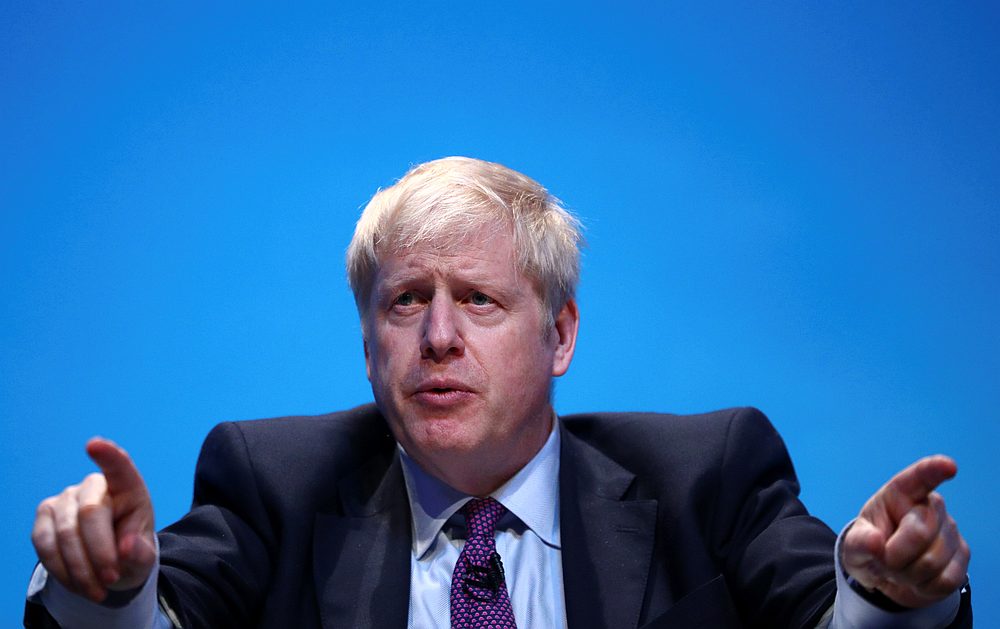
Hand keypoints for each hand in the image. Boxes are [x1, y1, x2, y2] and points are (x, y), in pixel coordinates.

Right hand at [31, 438, 155, 602]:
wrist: (108, 563)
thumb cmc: (130, 550)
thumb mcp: (144, 555)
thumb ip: (141, 551)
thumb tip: (128, 548)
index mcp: (128, 487)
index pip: (120, 467)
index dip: (108, 456)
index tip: (95, 444)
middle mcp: (94, 485)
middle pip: (90, 512)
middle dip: (100, 552)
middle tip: (112, 579)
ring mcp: (66, 497)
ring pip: (65, 533)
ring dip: (80, 568)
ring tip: (98, 590)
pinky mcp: (45, 515)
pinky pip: (44, 544)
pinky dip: (61, 569)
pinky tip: (78, 584)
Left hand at [842, 455, 969, 608]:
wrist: (888, 575)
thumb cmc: (871, 548)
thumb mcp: (854, 546)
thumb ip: (858, 543)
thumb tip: (874, 543)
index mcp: (900, 494)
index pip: (919, 477)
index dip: (933, 470)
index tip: (948, 466)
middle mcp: (930, 507)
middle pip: (919, 531)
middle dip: (894, 556)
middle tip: (884, 560)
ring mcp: (949, 531)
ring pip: (932, 560)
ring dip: (907, 575)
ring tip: (899, 569)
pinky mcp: (962, 556)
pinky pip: (945, 579)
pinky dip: (924, 587)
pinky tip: (917, 579)